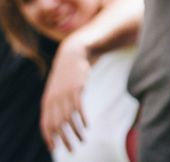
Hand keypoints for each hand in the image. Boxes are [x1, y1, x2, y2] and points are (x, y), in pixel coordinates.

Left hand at [41, 35, 90, 151]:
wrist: (73, 55)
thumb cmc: (66, 76)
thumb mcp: (57, 91)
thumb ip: (55, 105)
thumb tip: (57, 122)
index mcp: (47, 102)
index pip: (45, 125)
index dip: (49, 138)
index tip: (55, 148)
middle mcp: (53, 100)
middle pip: (56, 125)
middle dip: (63, 140)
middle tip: (71, 150)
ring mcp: (65, 95)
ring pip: (68, 119)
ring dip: (76, 132)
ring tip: (82, 140)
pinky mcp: (76, 89)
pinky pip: (79, 109)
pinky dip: (83, 119)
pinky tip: (87, 126)